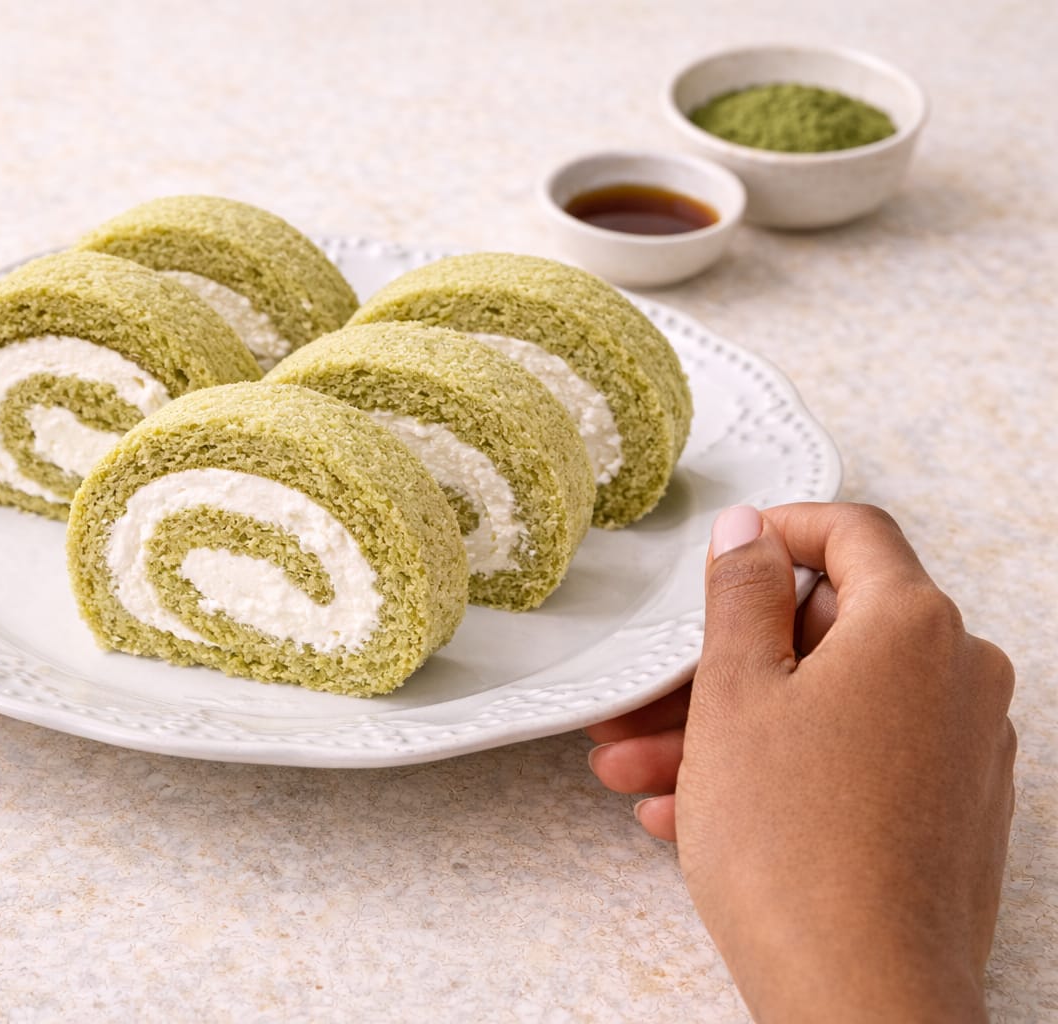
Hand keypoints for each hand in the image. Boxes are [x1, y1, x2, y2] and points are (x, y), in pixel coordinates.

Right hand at [589, 503, 1015, 1020]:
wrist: (860, 995)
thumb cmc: (797, 849)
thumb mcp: (735, 693)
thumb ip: (739, 595)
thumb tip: (749, 533)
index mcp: (914, 627)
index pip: (853, 532)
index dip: (780, 530)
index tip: (729, 552)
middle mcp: (958, 678)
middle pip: (826, 633)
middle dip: (722, 664)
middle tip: (649, 698)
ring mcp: (960, 750)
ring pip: (826, 707)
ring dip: (728, 730)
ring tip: (641, 775)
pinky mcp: (947, 812)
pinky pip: (850, 762)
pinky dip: (777, 772)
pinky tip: (693, 814)